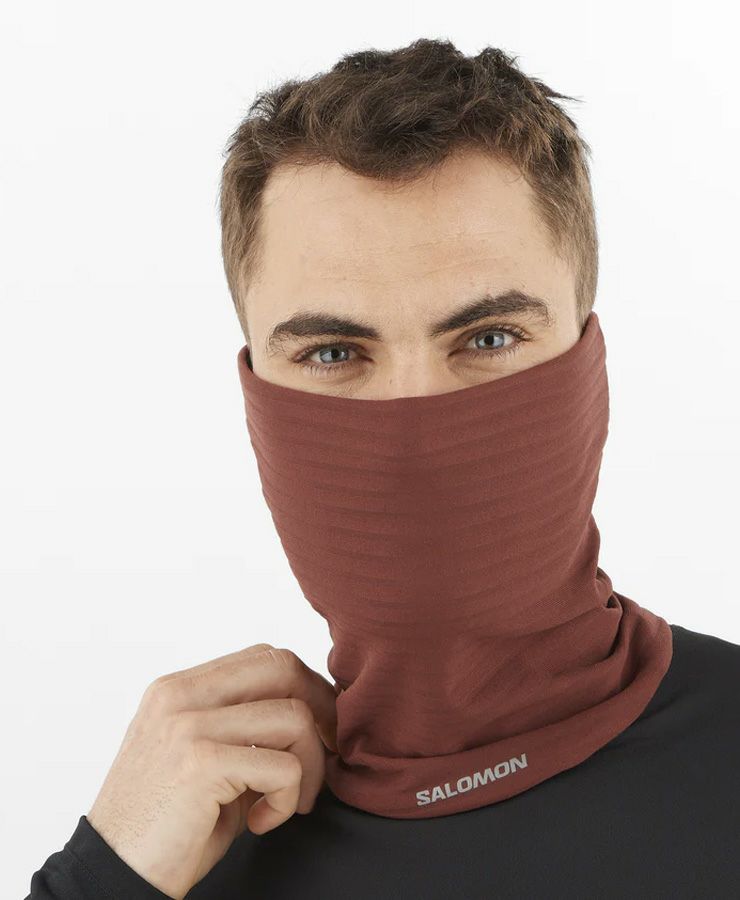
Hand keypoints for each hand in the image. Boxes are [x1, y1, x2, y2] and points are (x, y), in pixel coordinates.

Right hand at [87, 643, 337, 898]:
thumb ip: (245, 729)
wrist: (113, 878)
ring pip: (294, 717)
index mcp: (178, 689)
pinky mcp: (201, 763)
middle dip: (322, 710)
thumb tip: (314, 715)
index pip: (262, 657)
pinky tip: (261, 822)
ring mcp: (188, 725)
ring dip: (310, 766)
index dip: (306, 686)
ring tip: (289, 802)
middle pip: (282, 667)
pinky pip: (284, 767)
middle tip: (330, 753)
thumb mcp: (204, 760)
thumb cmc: (164, 827)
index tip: (324, 726)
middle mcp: (180, 696)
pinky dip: (288, 799)